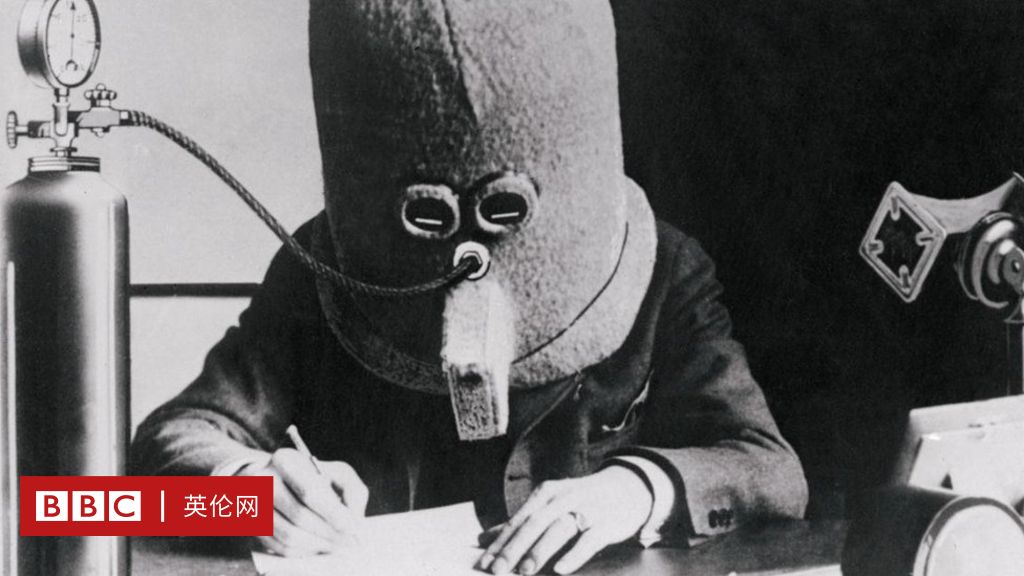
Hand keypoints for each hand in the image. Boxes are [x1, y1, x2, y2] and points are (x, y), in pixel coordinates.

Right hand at [238, 448, 368, 556]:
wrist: (271, 480)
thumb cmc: (310, 477)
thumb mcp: (334, 471)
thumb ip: (352, 489)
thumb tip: (354, 517)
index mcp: (284, 461)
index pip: (310, 492)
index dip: (334, 513)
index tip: (352, 527)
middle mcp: (263, 481)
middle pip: (300, 516)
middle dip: (329, 532)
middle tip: (348, 542)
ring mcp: (253, 506)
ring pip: (290, 535)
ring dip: (318, 545)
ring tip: (335, 545)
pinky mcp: (252, 526)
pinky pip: (280, 546)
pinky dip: (303, 551)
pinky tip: (317, 545)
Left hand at [477, 466, 652, 574]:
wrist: (628, 488)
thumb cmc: (581, 500)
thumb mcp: (550, 505)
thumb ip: (520, 523)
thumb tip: (485, 538)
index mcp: (545, 494)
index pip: (518, 520)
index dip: (500, 542)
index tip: (483, 562)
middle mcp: (563, 498)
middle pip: (534, 524)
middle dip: (514, 548)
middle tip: (497, 570)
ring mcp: (586, 509)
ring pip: (558, 530)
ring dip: (540, 551)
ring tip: (524, 571)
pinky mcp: (606, 524)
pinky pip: (588, 541)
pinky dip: (574, 555)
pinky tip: (560, 570)